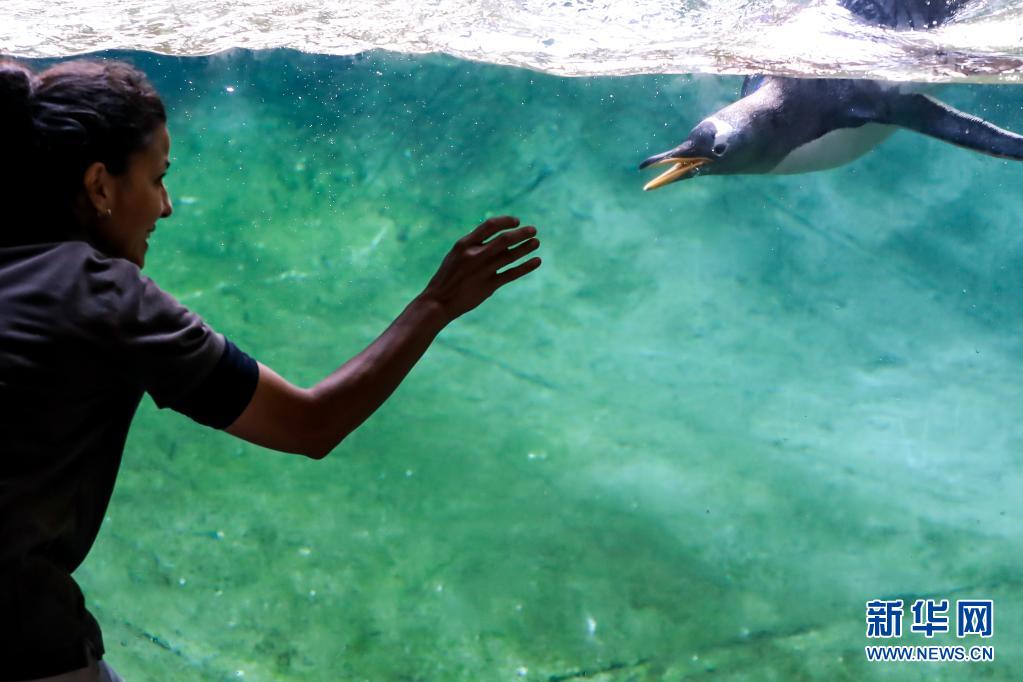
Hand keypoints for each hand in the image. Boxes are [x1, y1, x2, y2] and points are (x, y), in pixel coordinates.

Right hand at [418, 215, 540, 322]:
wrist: (438, 302)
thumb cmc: (448, 277)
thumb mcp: (456, 255)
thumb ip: (475, 246)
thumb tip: (501, 240)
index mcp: (464, 244)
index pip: (489, 225)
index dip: (505, 221)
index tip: (517, 221)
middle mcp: (474, 255)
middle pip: (504, 239)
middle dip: (521, 233)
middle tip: (533, 230)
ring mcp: (482, 271)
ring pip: (510, 255)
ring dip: (526, 248)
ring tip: (536, 242)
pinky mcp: (488, 286)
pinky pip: (511, 273)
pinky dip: (526, 266)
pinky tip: (537, 261)